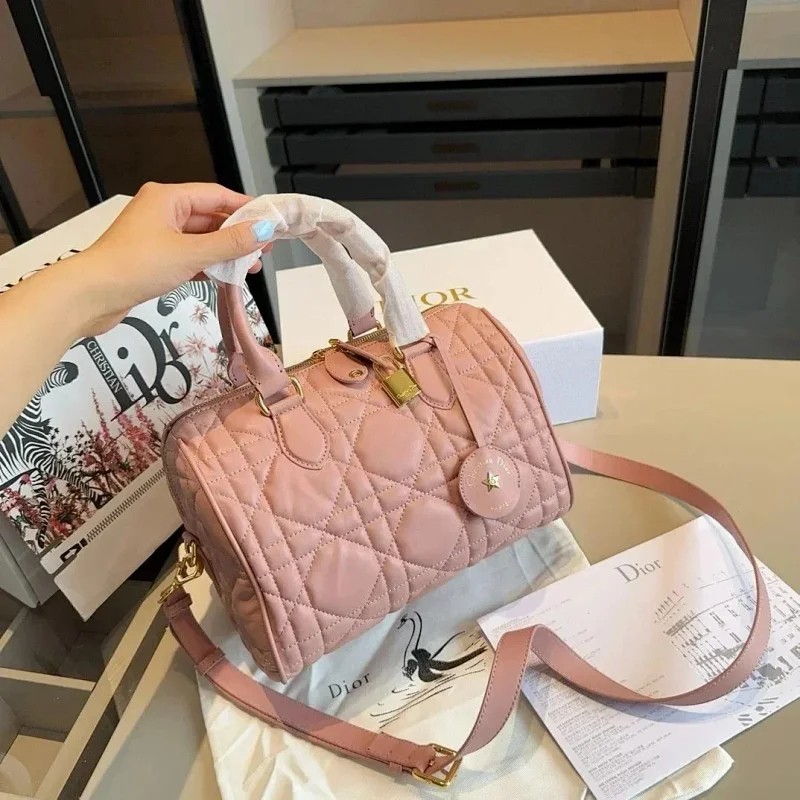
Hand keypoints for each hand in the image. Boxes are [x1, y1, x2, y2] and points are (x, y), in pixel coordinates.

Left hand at [73, 182, 270, 334]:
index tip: (270, 220)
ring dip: (225, 252)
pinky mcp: (154, 258)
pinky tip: (225, 276)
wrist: (92, 296)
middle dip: (238, 234)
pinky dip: (208, 264)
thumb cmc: (134, 266)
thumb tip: (263, 230)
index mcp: (167, 198)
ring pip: (201, 239)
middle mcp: (162, 211)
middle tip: (264, 249)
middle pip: (210, 217)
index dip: (246, 207)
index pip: (216, 195)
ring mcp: (157, 236)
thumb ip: (230, 242)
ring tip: (249, 267)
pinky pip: (190, 255)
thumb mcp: (191, 253)